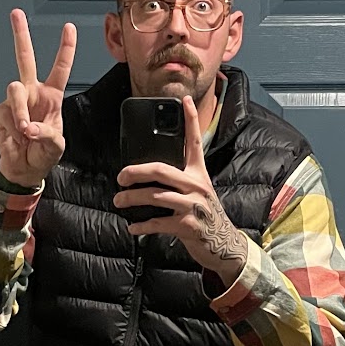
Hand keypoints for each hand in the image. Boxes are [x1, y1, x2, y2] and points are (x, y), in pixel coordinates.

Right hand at [0, 9, 75, 188]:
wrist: (25, 168)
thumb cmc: (43, 154)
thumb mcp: (56, 144)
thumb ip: (46, 133)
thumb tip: (29, 125)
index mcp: (52, 96)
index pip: (60, 67)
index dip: (66, 48)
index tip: (69, 28)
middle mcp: (33, 94)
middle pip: (25, 58)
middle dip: (21, 36)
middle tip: (17, 15)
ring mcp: (16, 102)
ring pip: (14, 90)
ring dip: (20, 111)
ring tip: (25, 129)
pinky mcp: (1, 113)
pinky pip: (5, 113)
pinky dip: (12, 127)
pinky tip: (16, 136)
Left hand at [114, 95, 250, 286]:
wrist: (224, 245)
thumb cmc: (206, 216)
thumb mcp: (198, 192)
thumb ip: (181, 180)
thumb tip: (150, 174)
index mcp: (199, 174)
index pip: (194, 142)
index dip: (190, 120)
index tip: (185, 100)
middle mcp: (196, 187)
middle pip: (161, 170)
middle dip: (136, 171)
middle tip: (121, 176)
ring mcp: (192, 206)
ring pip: (155, 196)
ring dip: (132, 199)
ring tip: (119, 201)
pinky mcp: (187, 226)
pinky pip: (158, 223)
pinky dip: (141, 226)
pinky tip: (132, 226)